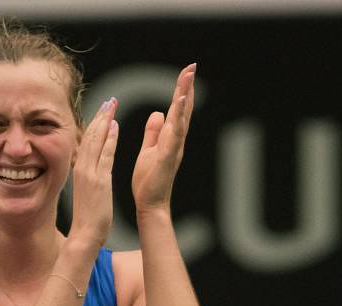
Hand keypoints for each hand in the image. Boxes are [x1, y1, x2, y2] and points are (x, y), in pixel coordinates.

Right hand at [69, 97, 118, 247]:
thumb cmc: (88, 219)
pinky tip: (115, 125)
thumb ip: (90, 179)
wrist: (84, 236)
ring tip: (111, 104)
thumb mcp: (87, 194)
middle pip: (90, 137)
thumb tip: (93, 172)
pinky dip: (109, 139)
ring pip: (96, 141)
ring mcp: (90, 174)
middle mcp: (82, 169)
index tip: (103, 111)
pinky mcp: (99, 181)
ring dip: (104, 121)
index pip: (87, 142)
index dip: (95, 125)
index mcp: (80, 171)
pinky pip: (105, 155)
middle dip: (100, 117)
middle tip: (109, 100)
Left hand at [131, 63, 195, 214]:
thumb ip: (154, 132)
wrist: (150, 203)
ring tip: (187, 78)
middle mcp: (176, 141)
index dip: (181, 91)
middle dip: (187, 88)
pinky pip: (173, 136)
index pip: (177, 110)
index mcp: (170, 138)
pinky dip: (176, 120)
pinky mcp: (167, 158)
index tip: (186, 71)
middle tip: (192, 66)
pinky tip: (177, 105)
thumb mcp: (150, 150)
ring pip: (181, 119)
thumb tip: (158, 113)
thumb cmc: (149, 179)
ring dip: (184, 98)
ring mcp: (174, 149)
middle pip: (183, 110)